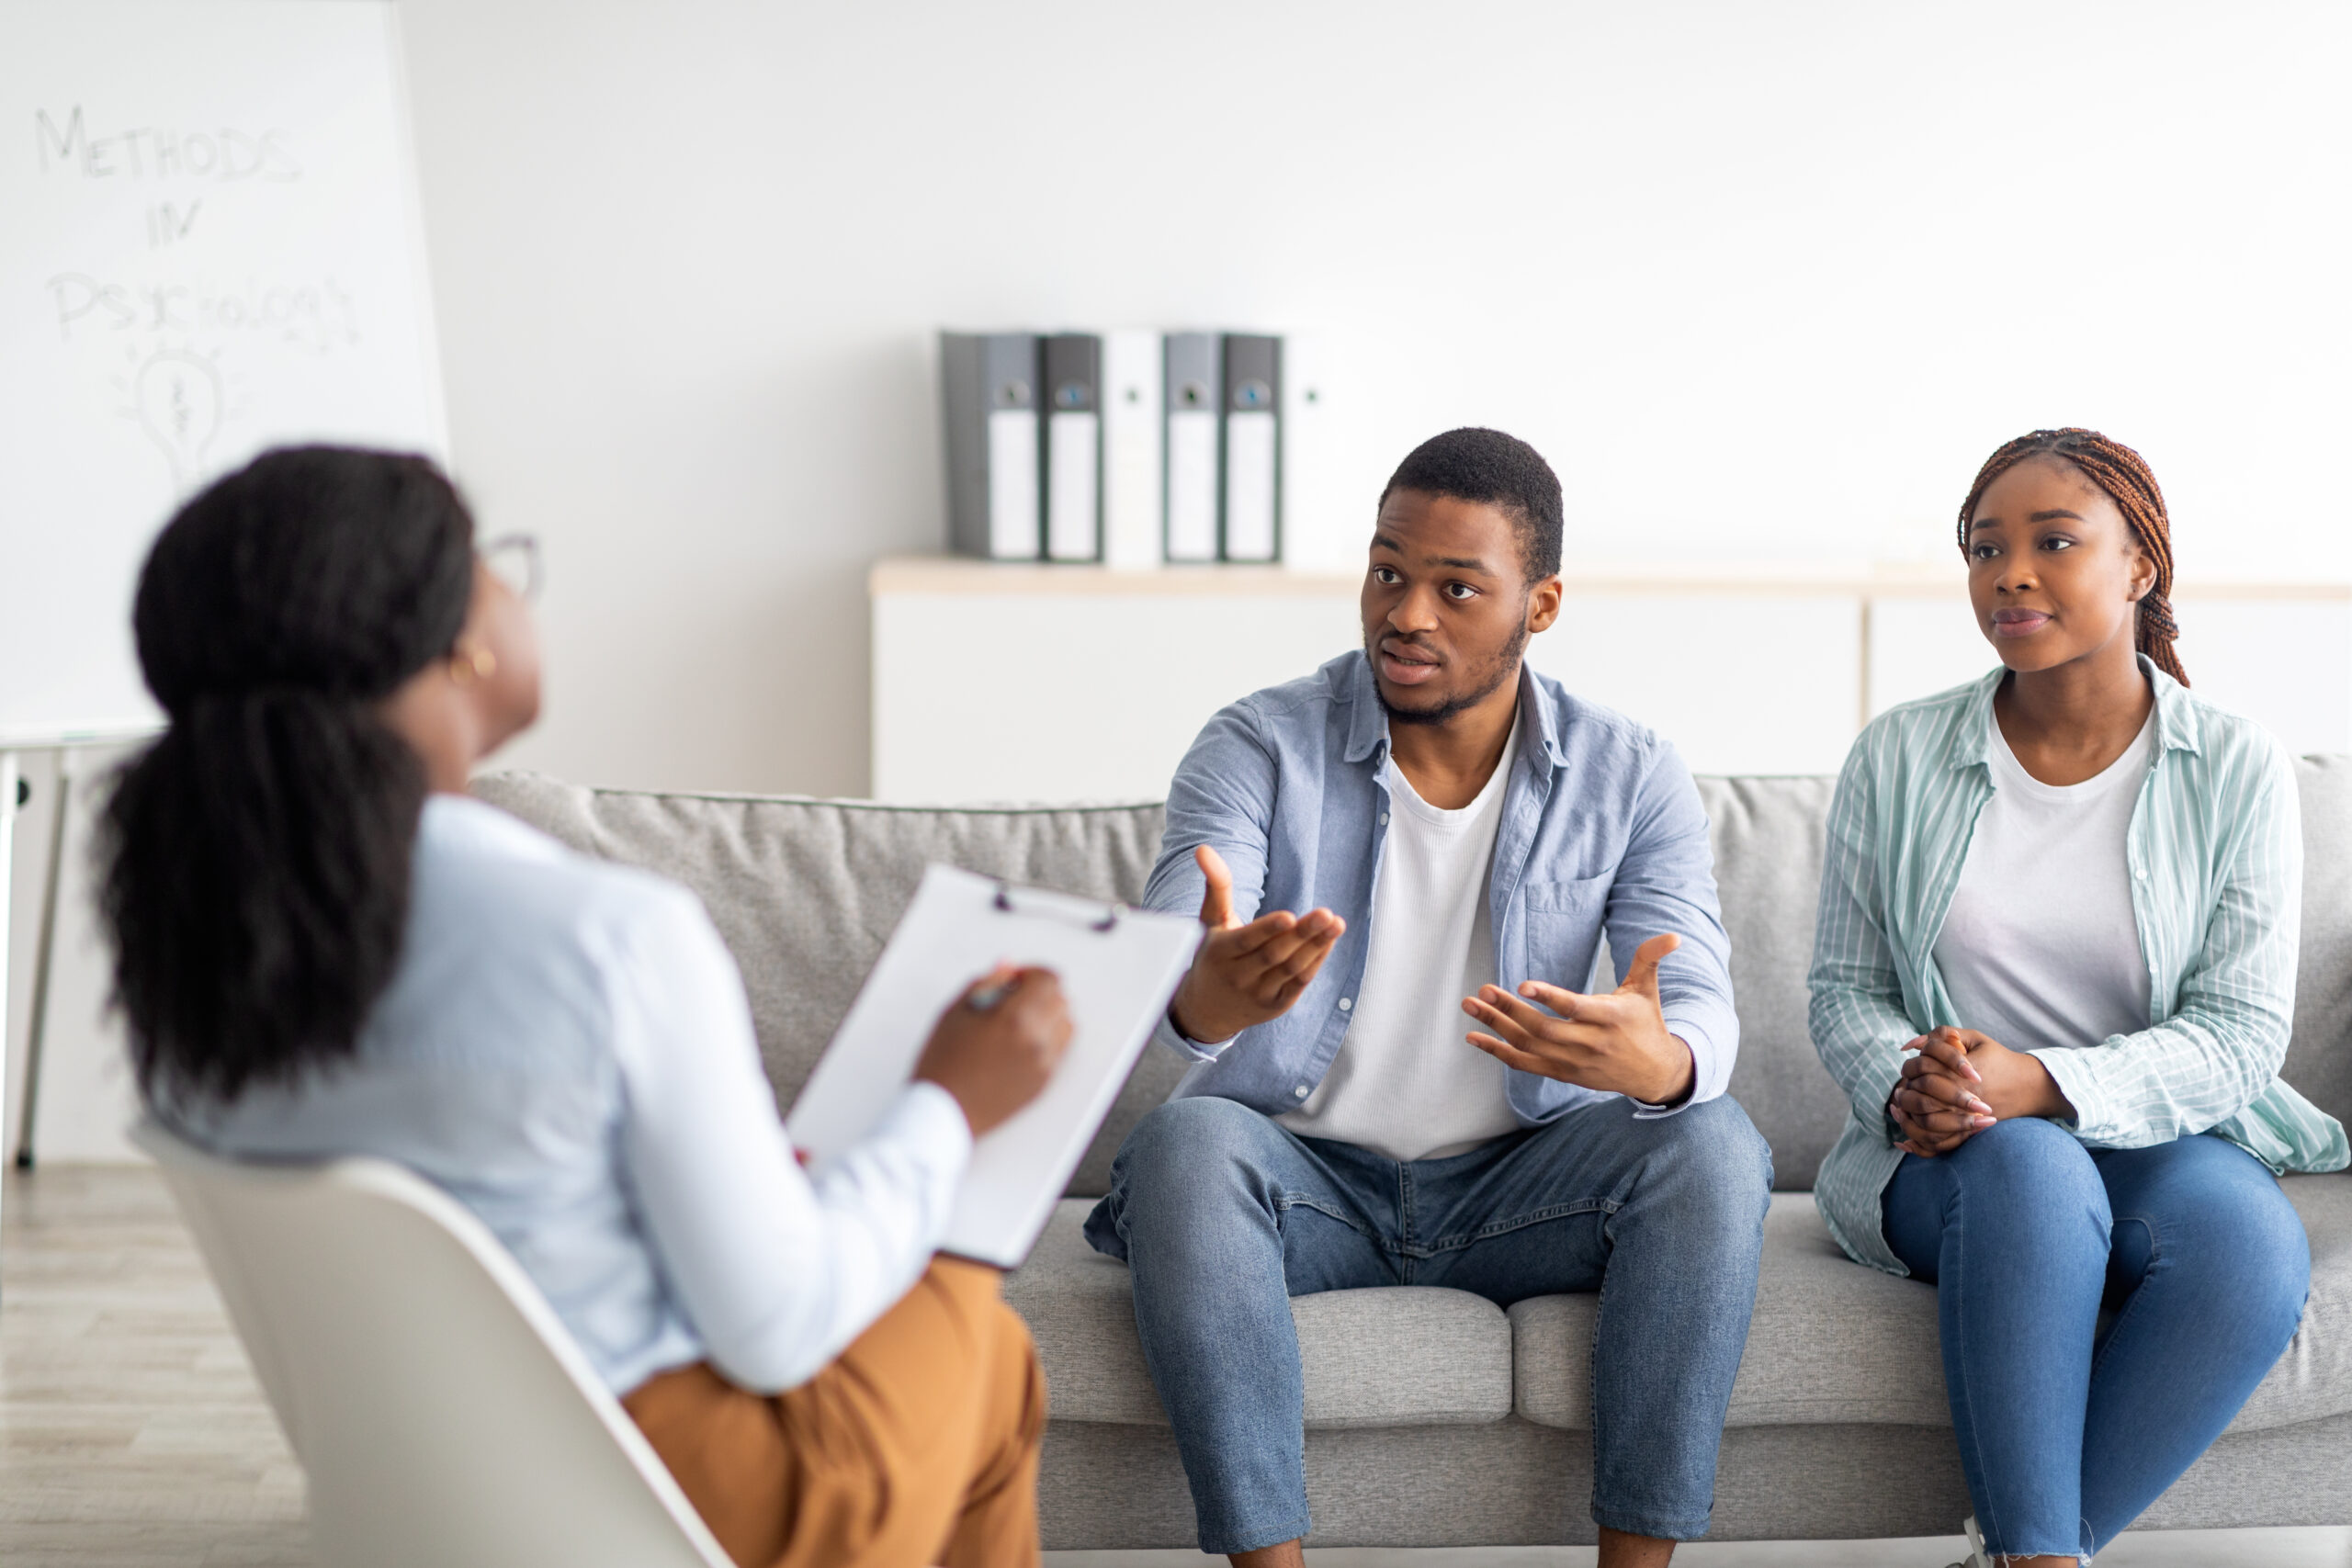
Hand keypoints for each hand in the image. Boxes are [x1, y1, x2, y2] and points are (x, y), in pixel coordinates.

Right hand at [913, 965, 1074, 1135]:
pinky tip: (1017, 1044)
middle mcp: (1037, 1041)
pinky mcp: (1043, 1084)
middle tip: (1012, 999)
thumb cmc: (941, 1065)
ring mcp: (1043, 1065)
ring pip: (1065, 1026)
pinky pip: (1058, 1051)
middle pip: (1060, 1000)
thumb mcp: (954, 1012)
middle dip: (1040, 993)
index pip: (1048, 979)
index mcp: (1016, 1019)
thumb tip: (1007, 965)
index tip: (1014, 979)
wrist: (942, 1113)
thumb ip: (985, 982)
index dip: (1031, 973)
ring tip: (1016, 1023)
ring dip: (1047, 1016)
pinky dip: (1045, 1040)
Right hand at [1166, 845, 1345, 1044]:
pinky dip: (1316, 962)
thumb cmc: (1212, 954)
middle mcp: (1238, 977)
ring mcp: (1258, 994)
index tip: (1289, 916)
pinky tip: (1329, 940)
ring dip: (1316, 946)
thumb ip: (1215, 885)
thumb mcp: (1210, 921)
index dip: (1268, 929)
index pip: (1246, 941)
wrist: (1207, 1009)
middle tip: (1327, 913)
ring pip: (1291, 969)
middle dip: (1302, 934)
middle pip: (1275, 954)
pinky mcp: (1276, 1005)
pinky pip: (1300, 983)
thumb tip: (1204, 848)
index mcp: (1219, 953)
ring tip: (1336, 923)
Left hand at [1459, 933, 1695, 1103]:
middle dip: (1508, 1011)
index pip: (1575, 1009)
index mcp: (1610, 1018)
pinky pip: (1525, 1065)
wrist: (1655, 1073)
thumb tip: (1673, 936)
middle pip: (1543, 1030)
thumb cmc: (1646, 1023)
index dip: (1549, 998)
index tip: (1522, 985)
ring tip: (1471, 1006)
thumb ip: (1650, 958)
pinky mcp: (1564, 1075)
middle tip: (1482, 990)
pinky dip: (1498, 1052)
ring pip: (1529, 1047)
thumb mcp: (1647, 989)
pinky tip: (1475, 1038)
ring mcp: (1575, 1063)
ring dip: (1496, 1028)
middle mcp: (1591, 1044)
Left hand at [1890, 1026, 2073, 1156]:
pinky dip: (1918, 1143)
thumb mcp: (1974, 1039)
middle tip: (1899, 1092)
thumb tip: (1911, 1045)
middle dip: (1905, 1094)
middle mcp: (1960, 1097)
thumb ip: (1943, 1035)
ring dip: (1906, 1118)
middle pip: (1917, 1098)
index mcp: (1958, 1073)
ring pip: (1924, 1123)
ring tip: (1899, 1109)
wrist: (2029, 1086)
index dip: (1910, 1069)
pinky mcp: (1971, 1132)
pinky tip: (1905, 1138)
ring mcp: (1966, 1117)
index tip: (1910, 1068)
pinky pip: (1939, 1144)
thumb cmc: (1999, 1059)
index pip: (1919, 1070)